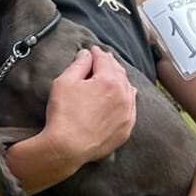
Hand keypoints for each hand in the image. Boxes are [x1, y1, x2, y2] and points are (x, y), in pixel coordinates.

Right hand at [41, 46, 136, 173]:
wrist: (69, 145)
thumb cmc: (64, 112)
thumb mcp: (65, 82)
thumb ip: (78, 64)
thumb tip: (86, 54)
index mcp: (108, 81)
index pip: (104, 60)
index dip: (96, 52)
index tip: (92, 49)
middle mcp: (123, 95)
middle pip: (119, 72)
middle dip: (110, 63)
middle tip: (103, 57)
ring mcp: (127, 113)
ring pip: (128, 89)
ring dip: (120, 79)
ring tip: (113, 74)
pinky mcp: (126, 128)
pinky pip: (131, 107)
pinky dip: (127, 97)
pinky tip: (124, 95)